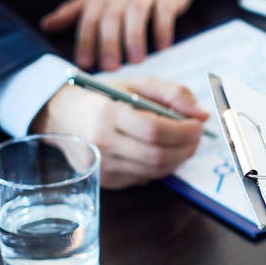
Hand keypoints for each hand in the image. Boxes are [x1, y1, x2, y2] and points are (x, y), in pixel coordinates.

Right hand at [31, 77, 206, 189]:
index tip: (198, 124)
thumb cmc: (104, 97)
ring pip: (155, 170)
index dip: (184, 130)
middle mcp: (102, 144)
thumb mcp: (137, 84)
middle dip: (187, 147)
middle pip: (158, 155)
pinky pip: (146, 177)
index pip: (154, 130)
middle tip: (197, 135)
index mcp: (107, 114)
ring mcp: (102, 166)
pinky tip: (163, 151)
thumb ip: (174, 93)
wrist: (63, 116)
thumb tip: (202, 114)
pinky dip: (163, 166)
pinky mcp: (106, 180)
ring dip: (179, 158)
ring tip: (184, 142)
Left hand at [40, 0, 196, 70]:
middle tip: (111, 67)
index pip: (89, 20)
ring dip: (135, 38)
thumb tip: (46, 25)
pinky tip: (163, 46)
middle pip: (112, 19)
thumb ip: (73, 12)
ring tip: (136, 60)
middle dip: (110, 44)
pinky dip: (163, 29)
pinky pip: (164, 12)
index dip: (86, 42)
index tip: (84, 64)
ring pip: (137, 15)